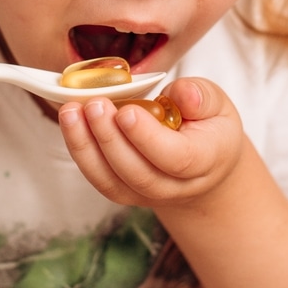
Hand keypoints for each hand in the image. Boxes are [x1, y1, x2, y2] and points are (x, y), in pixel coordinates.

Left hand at [57, 77, 245, 208]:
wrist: (204, 166)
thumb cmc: (209, 127)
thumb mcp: (217, 105)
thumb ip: (202, 97)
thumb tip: (183, 94)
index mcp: (205, 161)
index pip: (175, 158)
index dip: (148, 138)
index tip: (127, 112)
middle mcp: (175, 186)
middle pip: (137, 173)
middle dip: (110, 138)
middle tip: (93, 104)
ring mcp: (147, 194)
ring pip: (112, 180)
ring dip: (86, 146)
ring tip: (70, 111)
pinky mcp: (124, 191)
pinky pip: (99, 177)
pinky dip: (80, 150)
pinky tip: (70, 122)